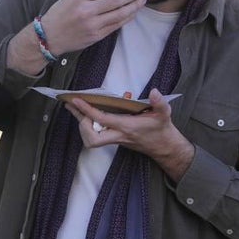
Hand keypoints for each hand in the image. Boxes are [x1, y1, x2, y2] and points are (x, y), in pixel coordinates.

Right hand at [8, 0, 146, 73]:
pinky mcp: (96, 36)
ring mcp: (92, 25)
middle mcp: (86, 10)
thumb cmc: (62, 11)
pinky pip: (117, 25)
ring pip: (120, 13)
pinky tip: (134, 10)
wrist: (49, 36)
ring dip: (134, 5)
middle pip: (117, 0)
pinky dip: (128, 17)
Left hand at [64, 88, 194, 180]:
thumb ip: (159, 102)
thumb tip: (154, 92)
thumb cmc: (161, 129)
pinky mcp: (114, 140)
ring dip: (82, 125)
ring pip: (92, 140)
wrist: (164, 147)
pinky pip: (96, 136)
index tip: (76, 100)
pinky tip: (88, 114)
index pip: (102, 119)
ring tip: (77, 109)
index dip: (87, 110)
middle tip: (74, 106)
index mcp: (127, 127)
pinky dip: (89, 126)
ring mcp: (115, 140)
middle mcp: (118, 135)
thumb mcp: (164, 113)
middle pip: (92, 138)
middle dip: (80, 123)